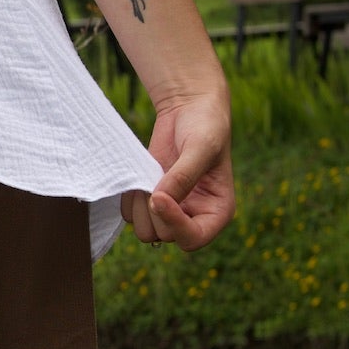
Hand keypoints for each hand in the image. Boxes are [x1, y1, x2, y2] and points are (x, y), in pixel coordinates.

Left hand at [121, 87, 233, 250]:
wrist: (188, 110)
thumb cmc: (205, 127)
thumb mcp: (200, 148)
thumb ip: (182, 177)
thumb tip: (157, 202)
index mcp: (217, 212)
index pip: (192, 239)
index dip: (173, 223)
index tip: (159, 195)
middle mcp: (195, 217)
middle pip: (164, 236)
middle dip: (155, 210)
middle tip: (157, 177)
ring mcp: (171, 211)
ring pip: (145, 231)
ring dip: (141, 206)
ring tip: (150, 177)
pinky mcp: (151, 201)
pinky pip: (130, 215)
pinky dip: (130, 198)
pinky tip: (142, 176)